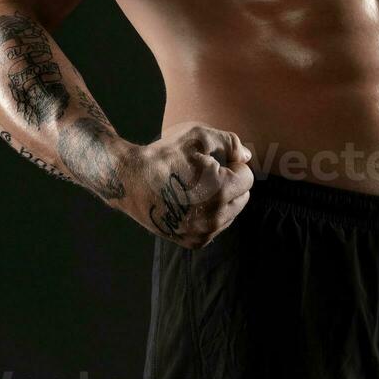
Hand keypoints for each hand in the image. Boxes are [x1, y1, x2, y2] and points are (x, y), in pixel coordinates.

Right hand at [117, 124, 254, 248]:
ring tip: (195, 187)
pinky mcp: (194, 242)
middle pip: (243, 197)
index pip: (248, 177)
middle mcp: (215, 217)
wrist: (130, 180)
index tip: (213, 161)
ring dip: (222, 199)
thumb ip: (231, 143)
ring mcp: (204, 233)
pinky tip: (191, 202)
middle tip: (204, 173)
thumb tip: (248, 157)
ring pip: (231, 213)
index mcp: (221, 190)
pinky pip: (217, 226)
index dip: (233, 164)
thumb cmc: (165, 155)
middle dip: (231, 183)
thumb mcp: (199, 136)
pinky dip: (210, 214)